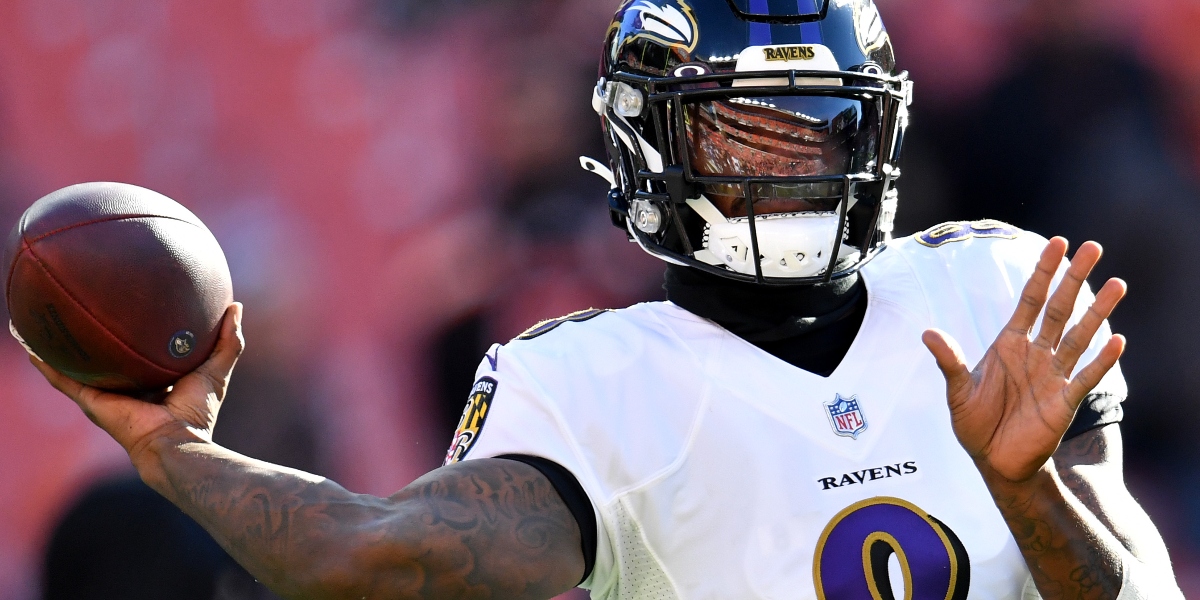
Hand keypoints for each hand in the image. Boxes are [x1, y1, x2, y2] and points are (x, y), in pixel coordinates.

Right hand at [30, 303, 244, 469]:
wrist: (176, 442)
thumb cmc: (198, 413)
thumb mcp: (216, 369)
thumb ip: (228, 341)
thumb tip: (235, 306)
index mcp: (152, 382)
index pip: (139, 355)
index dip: (132, 336)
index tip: (127, 310)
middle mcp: (125, 387)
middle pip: (104, 360)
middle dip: (91, 340)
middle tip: (79, 309)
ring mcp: (105, 395)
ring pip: (76, 368)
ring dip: (58, 349)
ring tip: (41, 324)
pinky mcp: (91, 402)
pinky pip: (63, 379)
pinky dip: (46, 364)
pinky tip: (31, 345)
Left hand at [922, 238, 1125, 482]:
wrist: (994, 462)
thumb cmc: (976, 424)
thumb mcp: (957, 391)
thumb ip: (949, 361)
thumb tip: (927, 332)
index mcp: (1009, 344)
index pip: (1030, 299)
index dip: (1043, 272)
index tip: (1057, 243)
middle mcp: (1036, 353)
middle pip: (1059, 308)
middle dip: (1074, 278)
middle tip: (1094, 247)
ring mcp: (1053, 375)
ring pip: (1079, 336)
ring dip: (1097, 312)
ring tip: (1117, 284)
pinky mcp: (1065, 402)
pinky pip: (1086, 376)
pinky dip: (1101, 360)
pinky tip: (1118, 340)